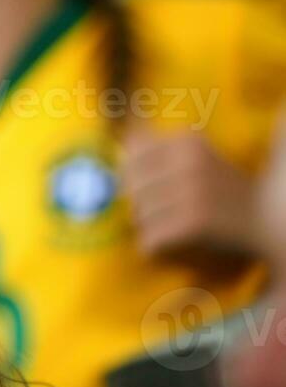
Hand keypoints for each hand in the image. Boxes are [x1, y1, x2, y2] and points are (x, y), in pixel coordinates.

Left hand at [121, 129, 265, 258]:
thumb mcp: (196, 158)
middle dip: (141, 203)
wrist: (268, 221)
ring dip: (149, 226)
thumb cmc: (224, 190)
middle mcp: (189, 163)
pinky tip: (173, 243)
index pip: (131, 155)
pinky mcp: (193, 223)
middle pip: (131, 187)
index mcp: (188, 141)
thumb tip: (118, 140)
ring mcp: (191, 192)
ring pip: (138, 215)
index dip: (133, 174)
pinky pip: (150, 239)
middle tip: (166, 211)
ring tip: (173, 226)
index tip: (151, 185)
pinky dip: (155, 246)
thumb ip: (157, 148)